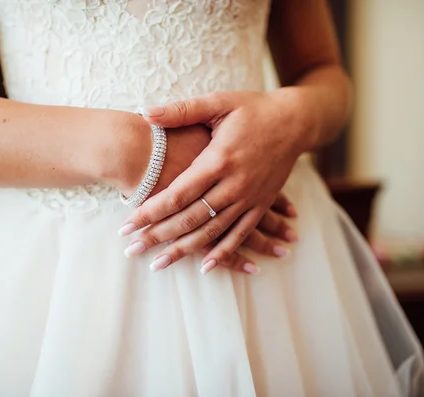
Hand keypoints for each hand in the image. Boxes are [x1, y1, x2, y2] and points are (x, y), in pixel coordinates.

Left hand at [120, 91, 313, 271]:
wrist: (296, 121)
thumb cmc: (254, 109)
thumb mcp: (218, 102)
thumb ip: (181, 111)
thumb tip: (144, 112)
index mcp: (219, 159)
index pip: (177, 194)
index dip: (150, 212)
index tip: (127, 226)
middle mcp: (234, 184)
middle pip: (190, 218)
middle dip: (158, 236)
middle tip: (132, 250)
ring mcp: (249, 198)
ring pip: (212, 232)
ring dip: (184, 250)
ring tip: (158, 264)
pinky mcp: (261, 204)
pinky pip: (241, 234)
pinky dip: (224, 253)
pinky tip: (205, 267)